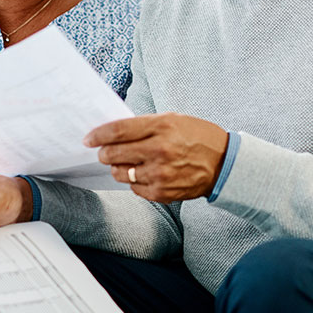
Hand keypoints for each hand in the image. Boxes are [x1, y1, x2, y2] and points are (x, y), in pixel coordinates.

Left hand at [85, 112, 228, 203]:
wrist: (223, 164)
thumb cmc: (197, 137)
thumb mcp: (173, 120)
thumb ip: (144, 125)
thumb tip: (113, 133)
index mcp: (161, 127)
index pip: (118, 131)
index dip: (98, 135)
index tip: (89, 139)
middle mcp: (159, 150)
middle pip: (113, 154)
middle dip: (104, 153)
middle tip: (105, 152)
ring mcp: (160, 173)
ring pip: (119, 173)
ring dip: (119, 168)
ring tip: (131, 163)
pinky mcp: (161, 192)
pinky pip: (134, 188)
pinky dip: (136, 181)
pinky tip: (148, 174)